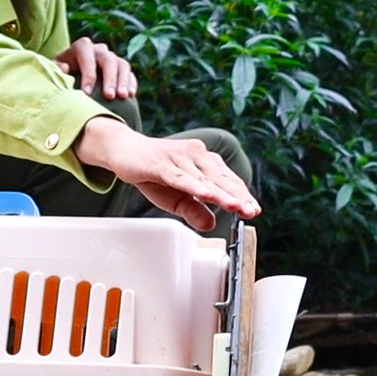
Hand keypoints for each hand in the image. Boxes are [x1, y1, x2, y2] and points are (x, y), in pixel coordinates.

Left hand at [53, 36, 135, 99]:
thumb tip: (65, 67)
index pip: (87, 56)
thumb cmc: (62, 73)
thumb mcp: (56, 70)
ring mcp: (112, 57)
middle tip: (109, 96)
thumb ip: (57, 69)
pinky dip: (131, 83)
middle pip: (108, 60)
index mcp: (82, 47)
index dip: (88, 74)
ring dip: (123, 81)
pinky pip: (130, 73)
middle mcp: (99, 49)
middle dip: (109, 79)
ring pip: (122, 65)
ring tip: (123, 96)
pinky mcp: (121, 68)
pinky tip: (131, 95)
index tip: (87, 93)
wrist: (73, 74)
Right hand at [74, 117, 260, 230]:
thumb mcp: (175, 198)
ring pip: (203, 178)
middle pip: (220, 179)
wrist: (123, 150)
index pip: (227, 180)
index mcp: (203, 162)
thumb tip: (210, 224)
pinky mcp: (160, 162)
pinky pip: (180, 176)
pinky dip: (194, 185)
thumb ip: (194, 210)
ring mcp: (178, 157)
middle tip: (250, 211)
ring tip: (235, 206)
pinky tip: (206, 194)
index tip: (253, 210)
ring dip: (220, 193)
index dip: (241, 195)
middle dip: (237, 196)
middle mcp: (195, 155)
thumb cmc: (152, 173)